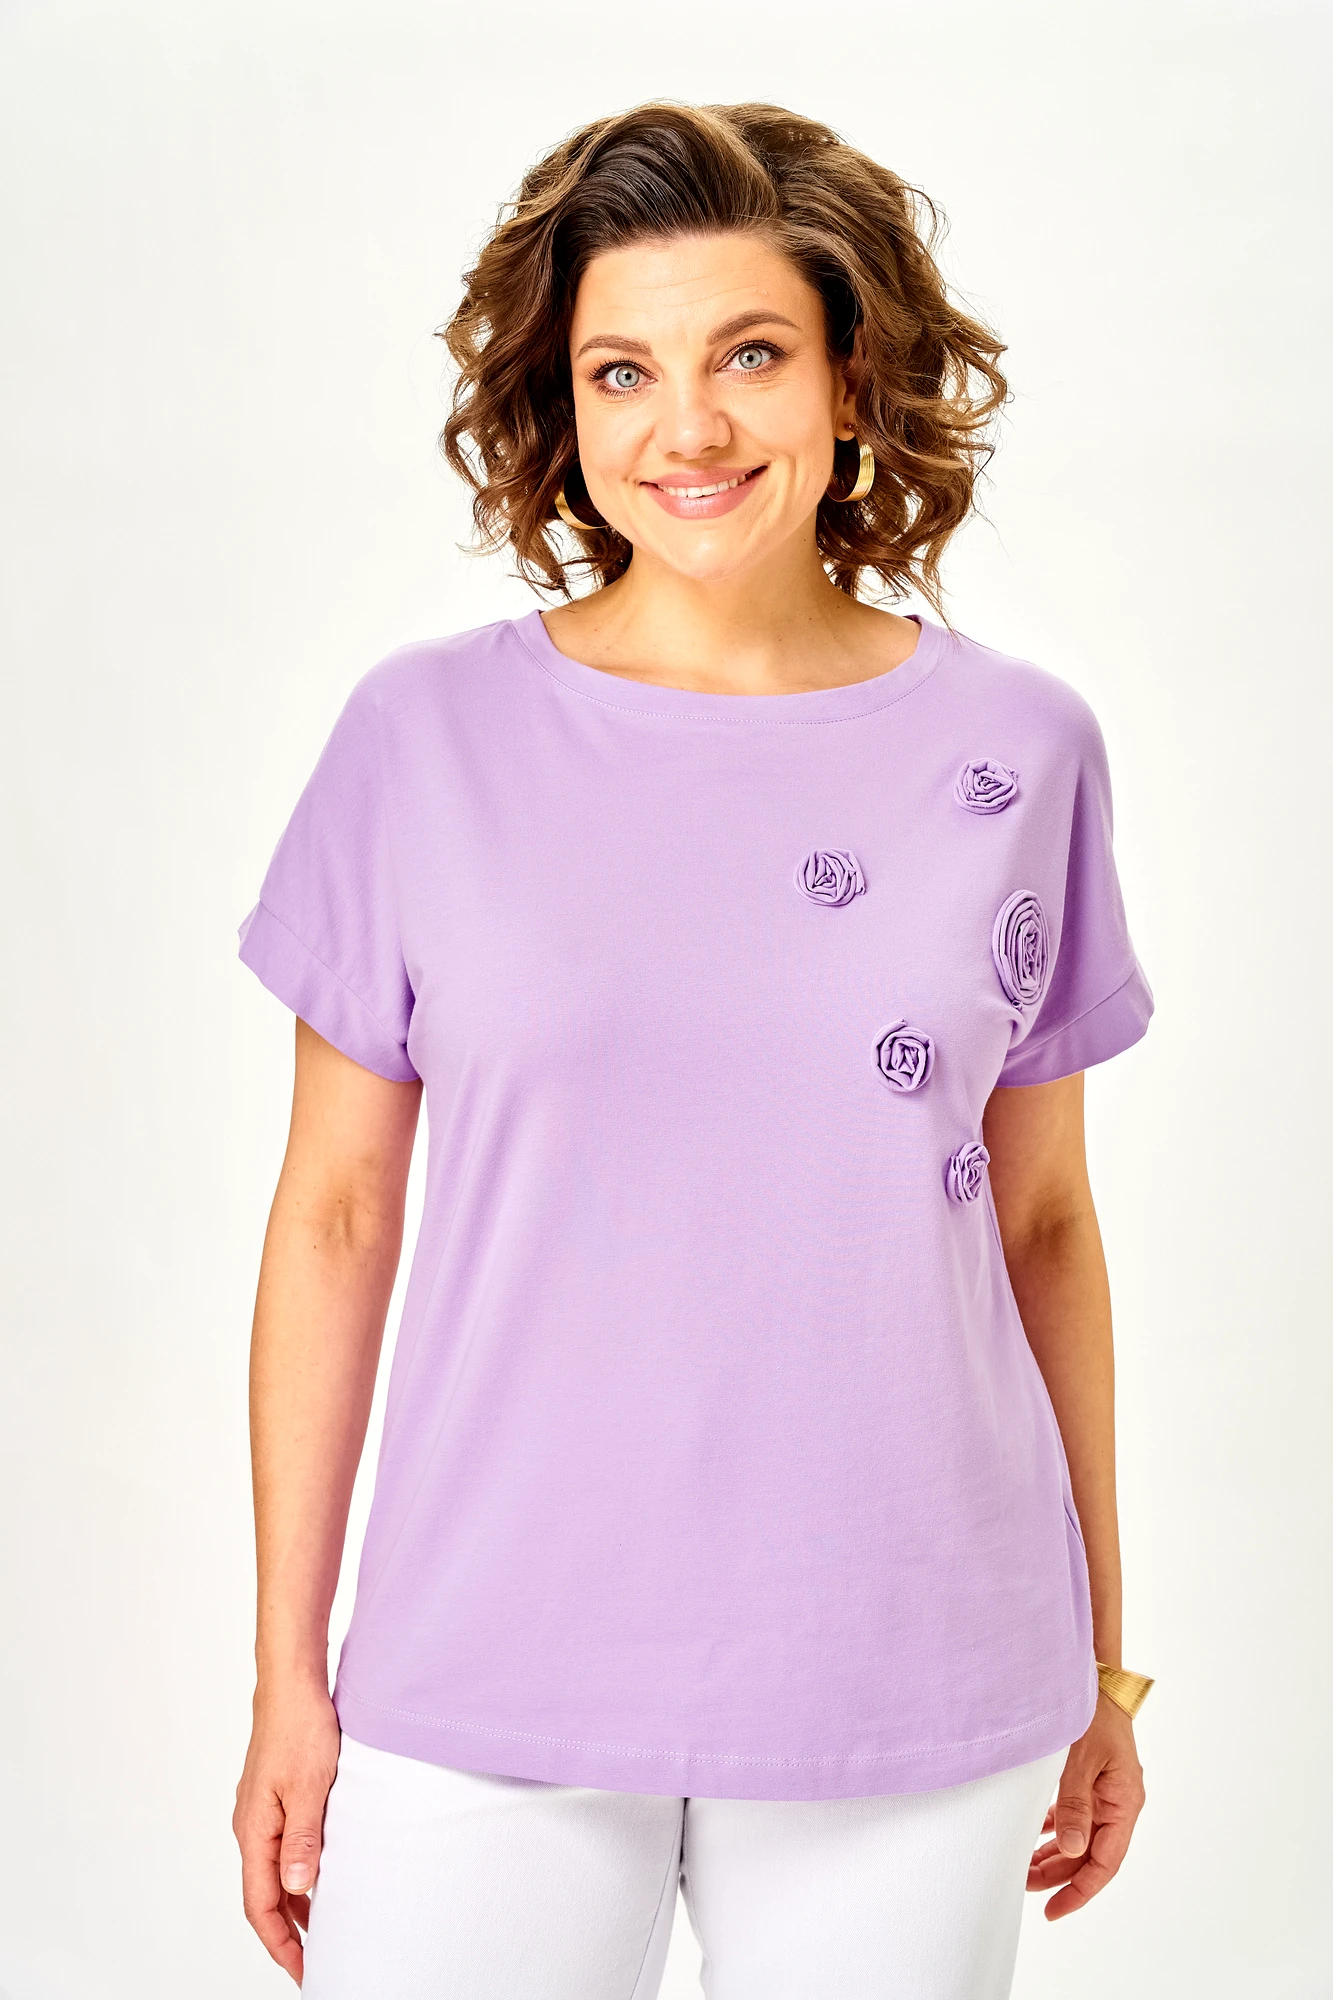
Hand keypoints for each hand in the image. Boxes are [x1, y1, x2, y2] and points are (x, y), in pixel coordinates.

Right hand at [233, 1680, 340, 1982]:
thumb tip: (298, 1889)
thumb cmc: (300, 1728)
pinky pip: (280, 1849)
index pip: (260, 1905)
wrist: (292, 1685)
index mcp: (254, 1831)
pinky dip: (296, 1873)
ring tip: (320, 1930)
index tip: (305, 1970)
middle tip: (316, 1960)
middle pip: (263, 1895)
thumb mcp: (309, 1787)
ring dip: (292, 1904)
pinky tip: (318, 1877)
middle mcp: (251, 1827)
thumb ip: (303, 1839)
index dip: (281, 1943)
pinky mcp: (273, 1798)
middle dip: (287, 1933)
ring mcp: (260, 1812)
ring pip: (271, 1872)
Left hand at [1027, 1694, 1144, 1918]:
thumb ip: (1074, 1806)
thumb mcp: (1081, 1761)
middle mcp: (1119, 1803)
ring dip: (1055, 1854)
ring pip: (1081, 1837)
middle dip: (1060, 1875)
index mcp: (1125, 1803)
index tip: (1053, 1910)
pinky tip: (1034, 1835)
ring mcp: (1106, 1792)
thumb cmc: (1094, 1714)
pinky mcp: (1093, 1780)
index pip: (1104, 1863)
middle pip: (1091, 1854)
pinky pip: (1076, 1815)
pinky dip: (1055, 1828)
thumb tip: (1069, 1850)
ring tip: (1025, 1869)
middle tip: (1026, 1887)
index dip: (1079, 1891)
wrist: (1098, 1677)